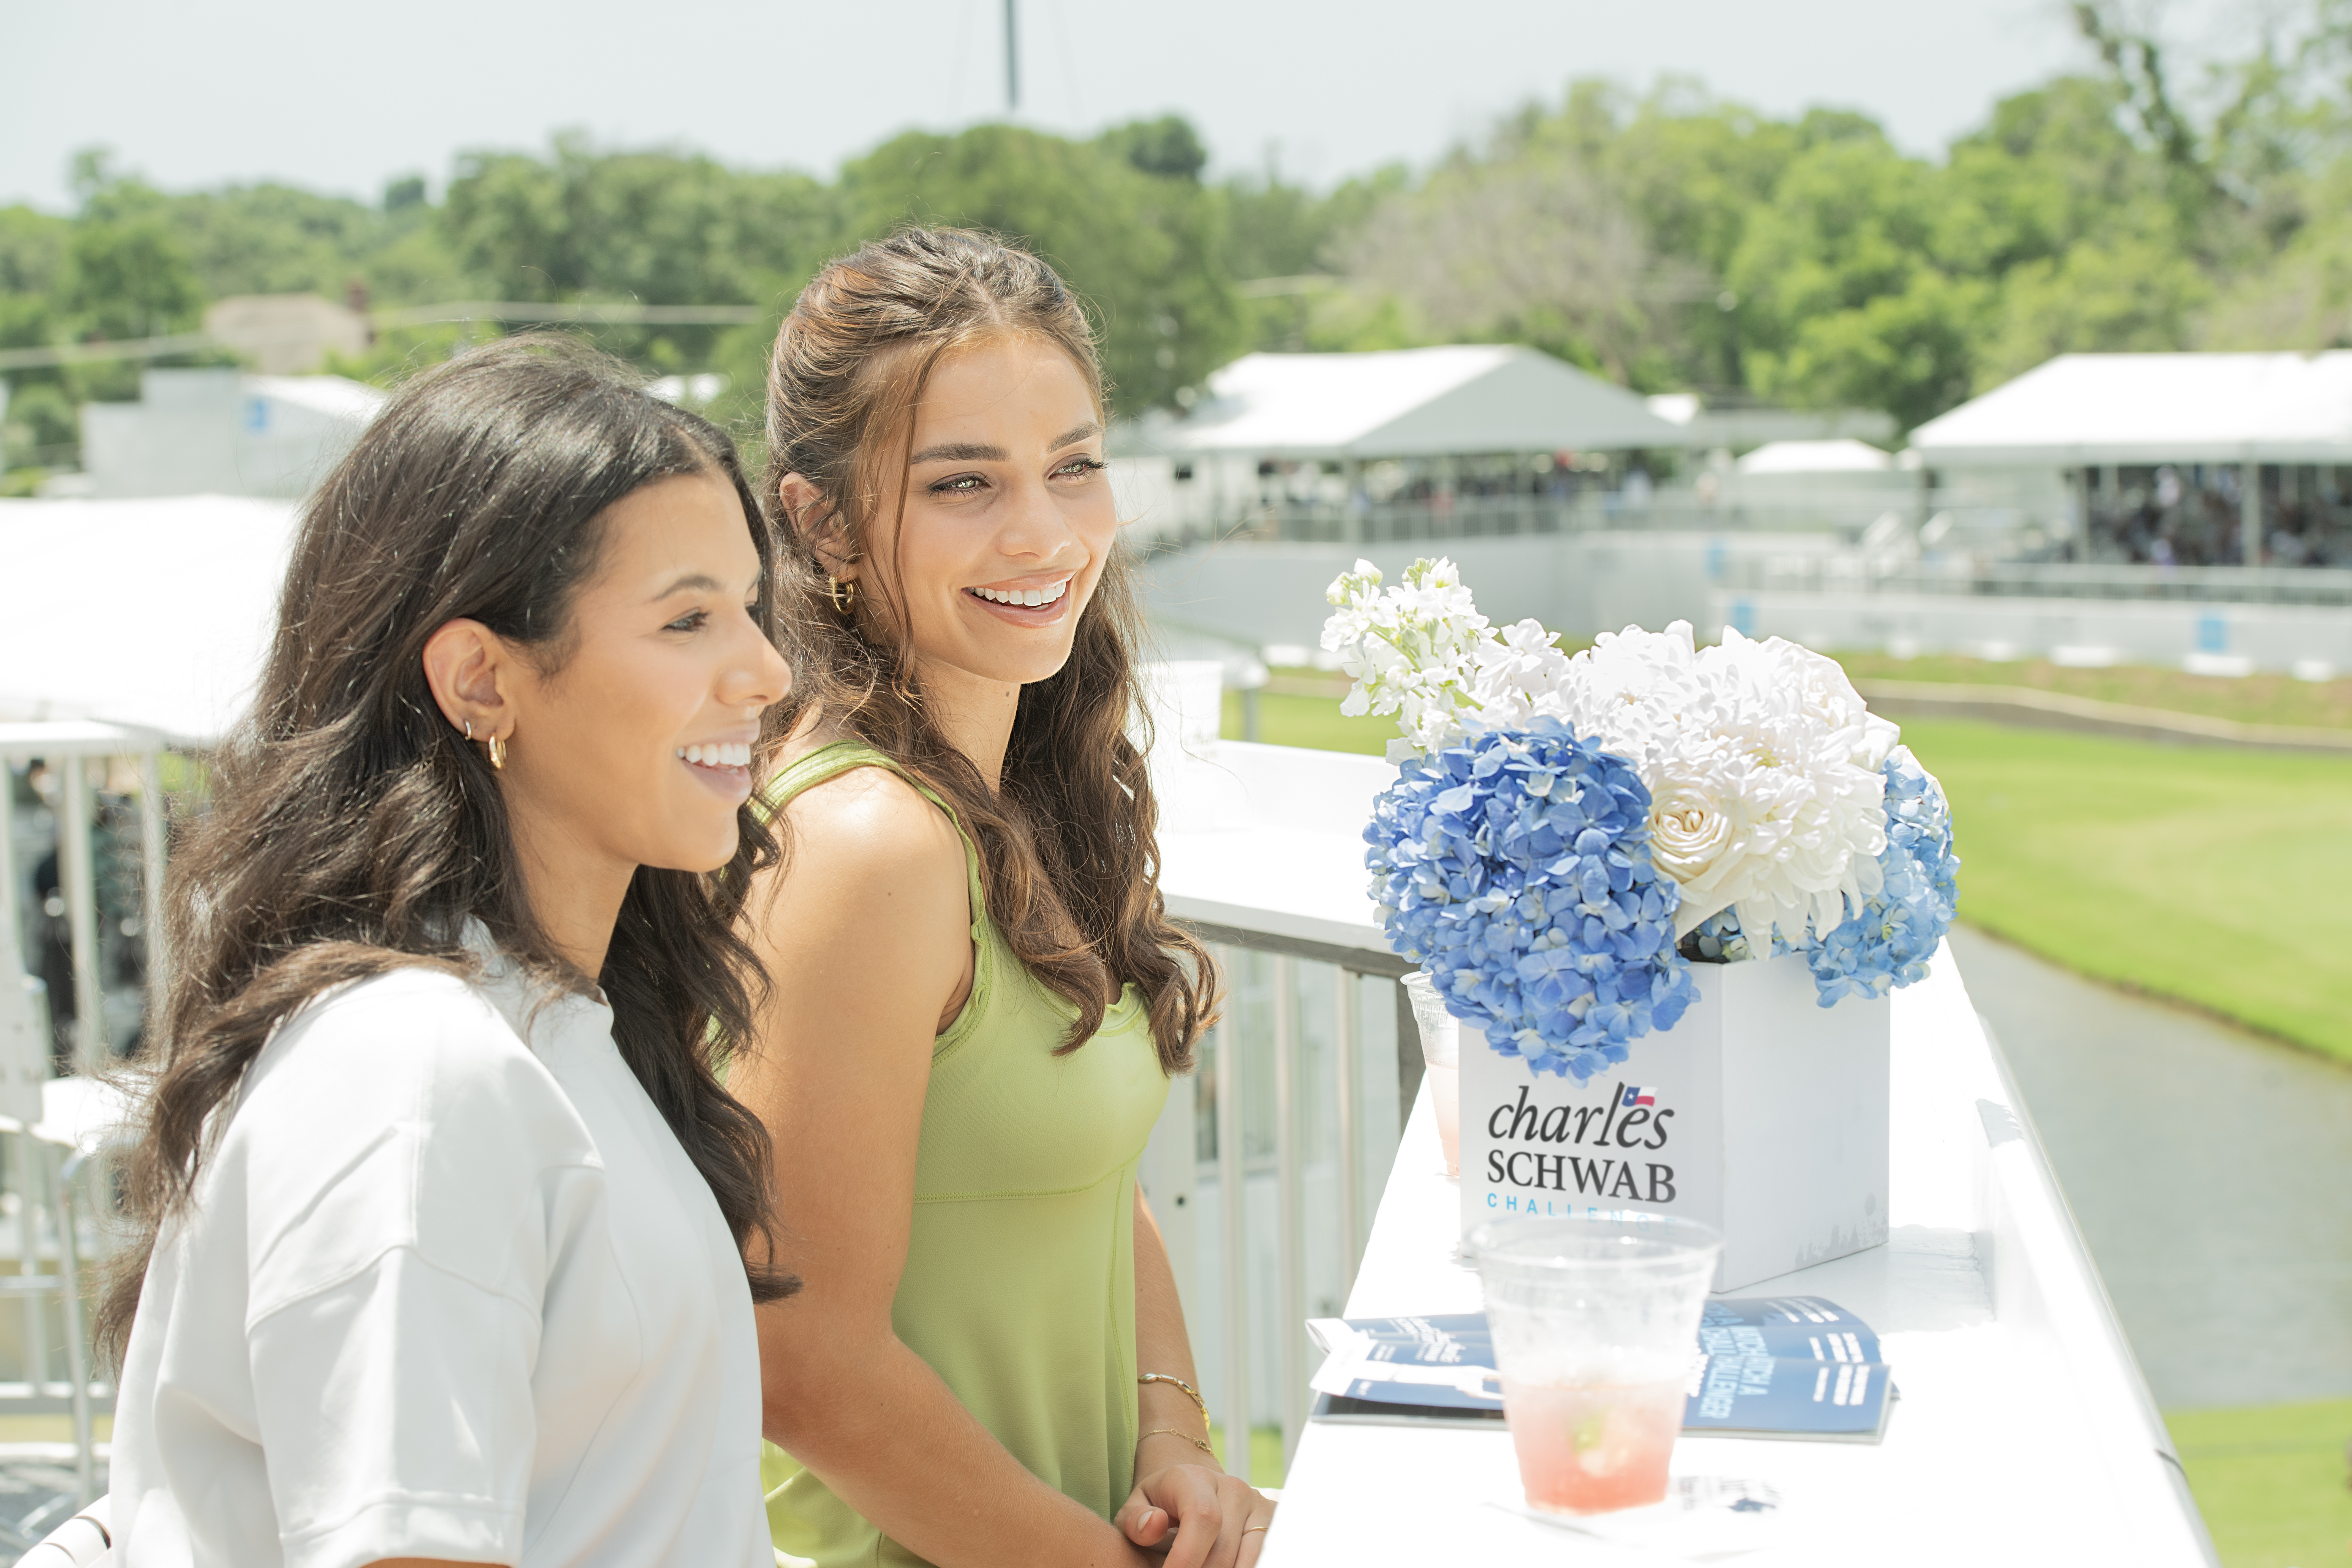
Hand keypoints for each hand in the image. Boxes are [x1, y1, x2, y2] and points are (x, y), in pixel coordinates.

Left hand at [1115, 1459, 1275, 1567]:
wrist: (1190, 1488)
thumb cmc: (1158, 1504)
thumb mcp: (1136, 1508)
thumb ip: (1136, 1520)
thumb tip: (1154, 1525)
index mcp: (1195, 1479)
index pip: (1203, 1517)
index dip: (1187, 1556)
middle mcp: (1233, 1487)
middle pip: (1224, 1548)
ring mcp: (1257, 1504)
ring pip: (1248, 1558)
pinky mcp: (1272, 1522)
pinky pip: (1264, 1556)